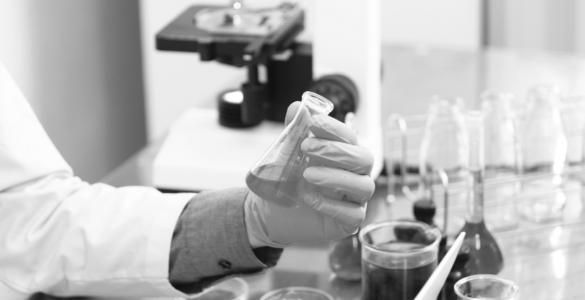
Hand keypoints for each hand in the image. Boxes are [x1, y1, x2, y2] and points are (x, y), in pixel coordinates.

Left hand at [245, 102, 374, 247]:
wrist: (271, 212)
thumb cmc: (287, 180)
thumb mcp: (286, 154)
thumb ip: (293, 131)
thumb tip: (296, 107)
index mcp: (344, 155)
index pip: (350, 137)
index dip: (334, 128)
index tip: (313, 122)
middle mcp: (355, 175)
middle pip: (365, 159)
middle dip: (336, 151)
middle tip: (305, 148)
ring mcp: (355, 200)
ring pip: (364, 186)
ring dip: (335, 177)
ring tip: (306, 174)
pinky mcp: (348, 223)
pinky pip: (353, 214)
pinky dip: (331, 205)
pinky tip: (309, 198)